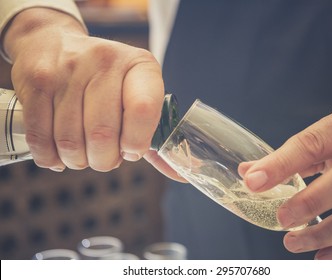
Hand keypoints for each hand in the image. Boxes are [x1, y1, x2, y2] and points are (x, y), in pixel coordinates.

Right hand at [3, 8, 166, 172]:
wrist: (56, 44)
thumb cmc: (106, 81)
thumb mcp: (137, 97)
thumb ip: (156, 137)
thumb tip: (185, 174)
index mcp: (140, 66)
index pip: (143, 110)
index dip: (136, 142)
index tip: (131, 151)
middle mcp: (105, 62)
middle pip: (103, 135)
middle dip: (105, 161)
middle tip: (105, 157)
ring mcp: (67, 71)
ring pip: (70, 142)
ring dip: (78, 161)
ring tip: (84, 153)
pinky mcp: (36, 83)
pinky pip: (41, 138)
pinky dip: (51, 158)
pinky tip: (60, 155)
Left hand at [239, 105, 331, 258]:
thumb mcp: (325, 133)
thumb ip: (288, 154)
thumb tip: (248, 172)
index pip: (312, 143)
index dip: (281, 164)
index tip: (254, 182)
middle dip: (311, 202)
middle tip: (282, 218)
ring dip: (327, 234)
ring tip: (293, 242)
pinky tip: (322, 256)